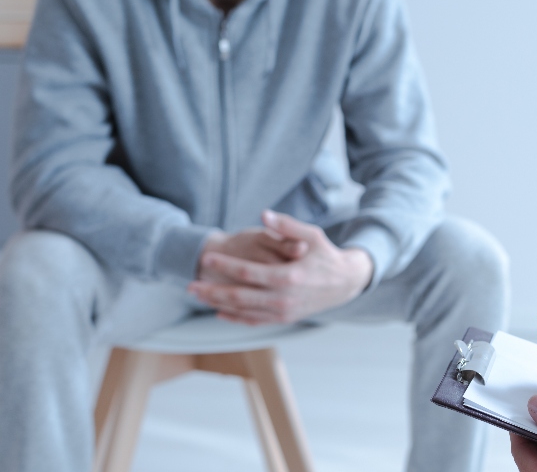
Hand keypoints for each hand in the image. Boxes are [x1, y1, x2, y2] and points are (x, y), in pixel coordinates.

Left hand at [189, 211, 373, 324]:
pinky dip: (234, 317)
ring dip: (218, 304)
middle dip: (212, 291)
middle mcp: (284, 298)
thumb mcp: (312, 235)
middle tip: (190, 285)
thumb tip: (263, 214)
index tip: (207, 258)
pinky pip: (254, 321)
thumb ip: (286, 226)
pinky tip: (218, 311)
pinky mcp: (284, 319)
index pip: (248, 273)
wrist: (346, 283)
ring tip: (198, 296)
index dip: (225, 266)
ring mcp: (283, 312)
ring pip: (243, 311)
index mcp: (289, 276)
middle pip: (239, 297)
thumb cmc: (326, 255)